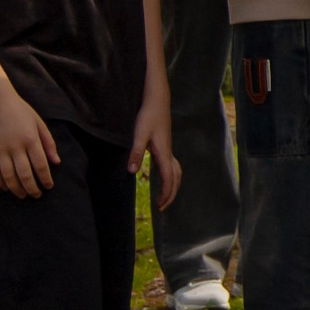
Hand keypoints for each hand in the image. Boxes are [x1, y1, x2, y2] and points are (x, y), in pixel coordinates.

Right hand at [0, 86, 58, 198]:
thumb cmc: (20, 110)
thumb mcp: (39, 123)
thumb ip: (48, 143)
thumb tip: (56, 162)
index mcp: (31, 139)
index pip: (40, 165)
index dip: (45, 179)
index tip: (49, 186)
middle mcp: (15, 146)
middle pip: (25, 174)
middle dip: (32, 188)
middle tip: (37, 195)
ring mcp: (0, 149)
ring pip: (8, 176)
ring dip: (16, 189)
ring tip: (23, 195)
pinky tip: (6, 187)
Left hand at [128, 93, 181, 212]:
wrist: (157, 101)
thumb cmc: (148, 116)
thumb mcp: (139, 135)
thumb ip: (136, 153)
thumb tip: (132, 172)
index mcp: (164, 153)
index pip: (169, 178)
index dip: (165, 193)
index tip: (159, 206)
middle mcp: (169, 153)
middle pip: (176, 178)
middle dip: (171, 194)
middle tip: (162, 208)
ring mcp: (169, 149)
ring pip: (176, 172)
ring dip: (173, 186)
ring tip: (165, 196)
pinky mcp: (166, 145)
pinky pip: (173, 166)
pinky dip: (172, 176)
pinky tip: (164, 177)